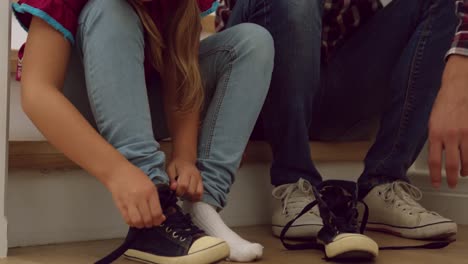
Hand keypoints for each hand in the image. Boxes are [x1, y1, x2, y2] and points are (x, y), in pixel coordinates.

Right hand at [105, 163, 164, 227]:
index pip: (157, 212)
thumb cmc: (136, 176)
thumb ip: (155, 199)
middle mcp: (140, 198)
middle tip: (151, 222)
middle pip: (148, 218)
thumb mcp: (150, 184)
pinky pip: (127, 219)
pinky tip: (135, 220)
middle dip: (151, 224)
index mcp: (150, 191)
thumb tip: (160, 214)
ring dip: (142, 225)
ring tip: (143, 223)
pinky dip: (132, 223)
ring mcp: (129, 202)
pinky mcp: (120, 205)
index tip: (160, 220)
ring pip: (137, 221)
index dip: (159, 219)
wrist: (118, 172)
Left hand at [167, 158, 203, 200]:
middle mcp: (194, 175)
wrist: (185, 159)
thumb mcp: (170, 169)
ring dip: (190, 197)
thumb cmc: (176, 164)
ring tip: (185, 195)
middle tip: (179, 193)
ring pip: (197, 193)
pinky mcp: (201, 182)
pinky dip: (196, 197)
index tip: (174, 191)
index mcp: (186, 172)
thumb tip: (173, 188)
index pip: (184, 186)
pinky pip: (201, 192)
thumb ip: (171, 179)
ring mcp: (199, 179)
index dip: (178, 191)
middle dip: (184, 195)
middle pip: (191, 191)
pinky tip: (190, 197)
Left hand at [429, 55, 467, 188]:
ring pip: (466, 160)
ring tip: (463, 173)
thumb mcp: (432, 122)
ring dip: (465, 170)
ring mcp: (465, 134)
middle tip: (452, 183)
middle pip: (451, 164)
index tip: (437, 183)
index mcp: (435, 134)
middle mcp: (450, 136)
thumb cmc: (444, 104)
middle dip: (452, 178)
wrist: (458, 88)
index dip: (436, 176)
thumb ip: (435, 139)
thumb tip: (436, 155)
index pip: (434, 162)